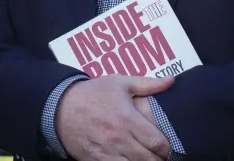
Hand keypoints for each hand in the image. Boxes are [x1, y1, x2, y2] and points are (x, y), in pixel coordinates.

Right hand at [55, 74, 174, 160]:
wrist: (62, 107)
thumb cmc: (94, 92)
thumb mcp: (121, 82)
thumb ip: (148, 83)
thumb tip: (171, 81)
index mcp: (126, 118)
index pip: (155, 142)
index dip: (166, 148)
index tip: (167, 147)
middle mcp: (118, 138)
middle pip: (148, 160)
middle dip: (158, 160)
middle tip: (160, 156)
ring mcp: (106, 152)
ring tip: (146, 158)